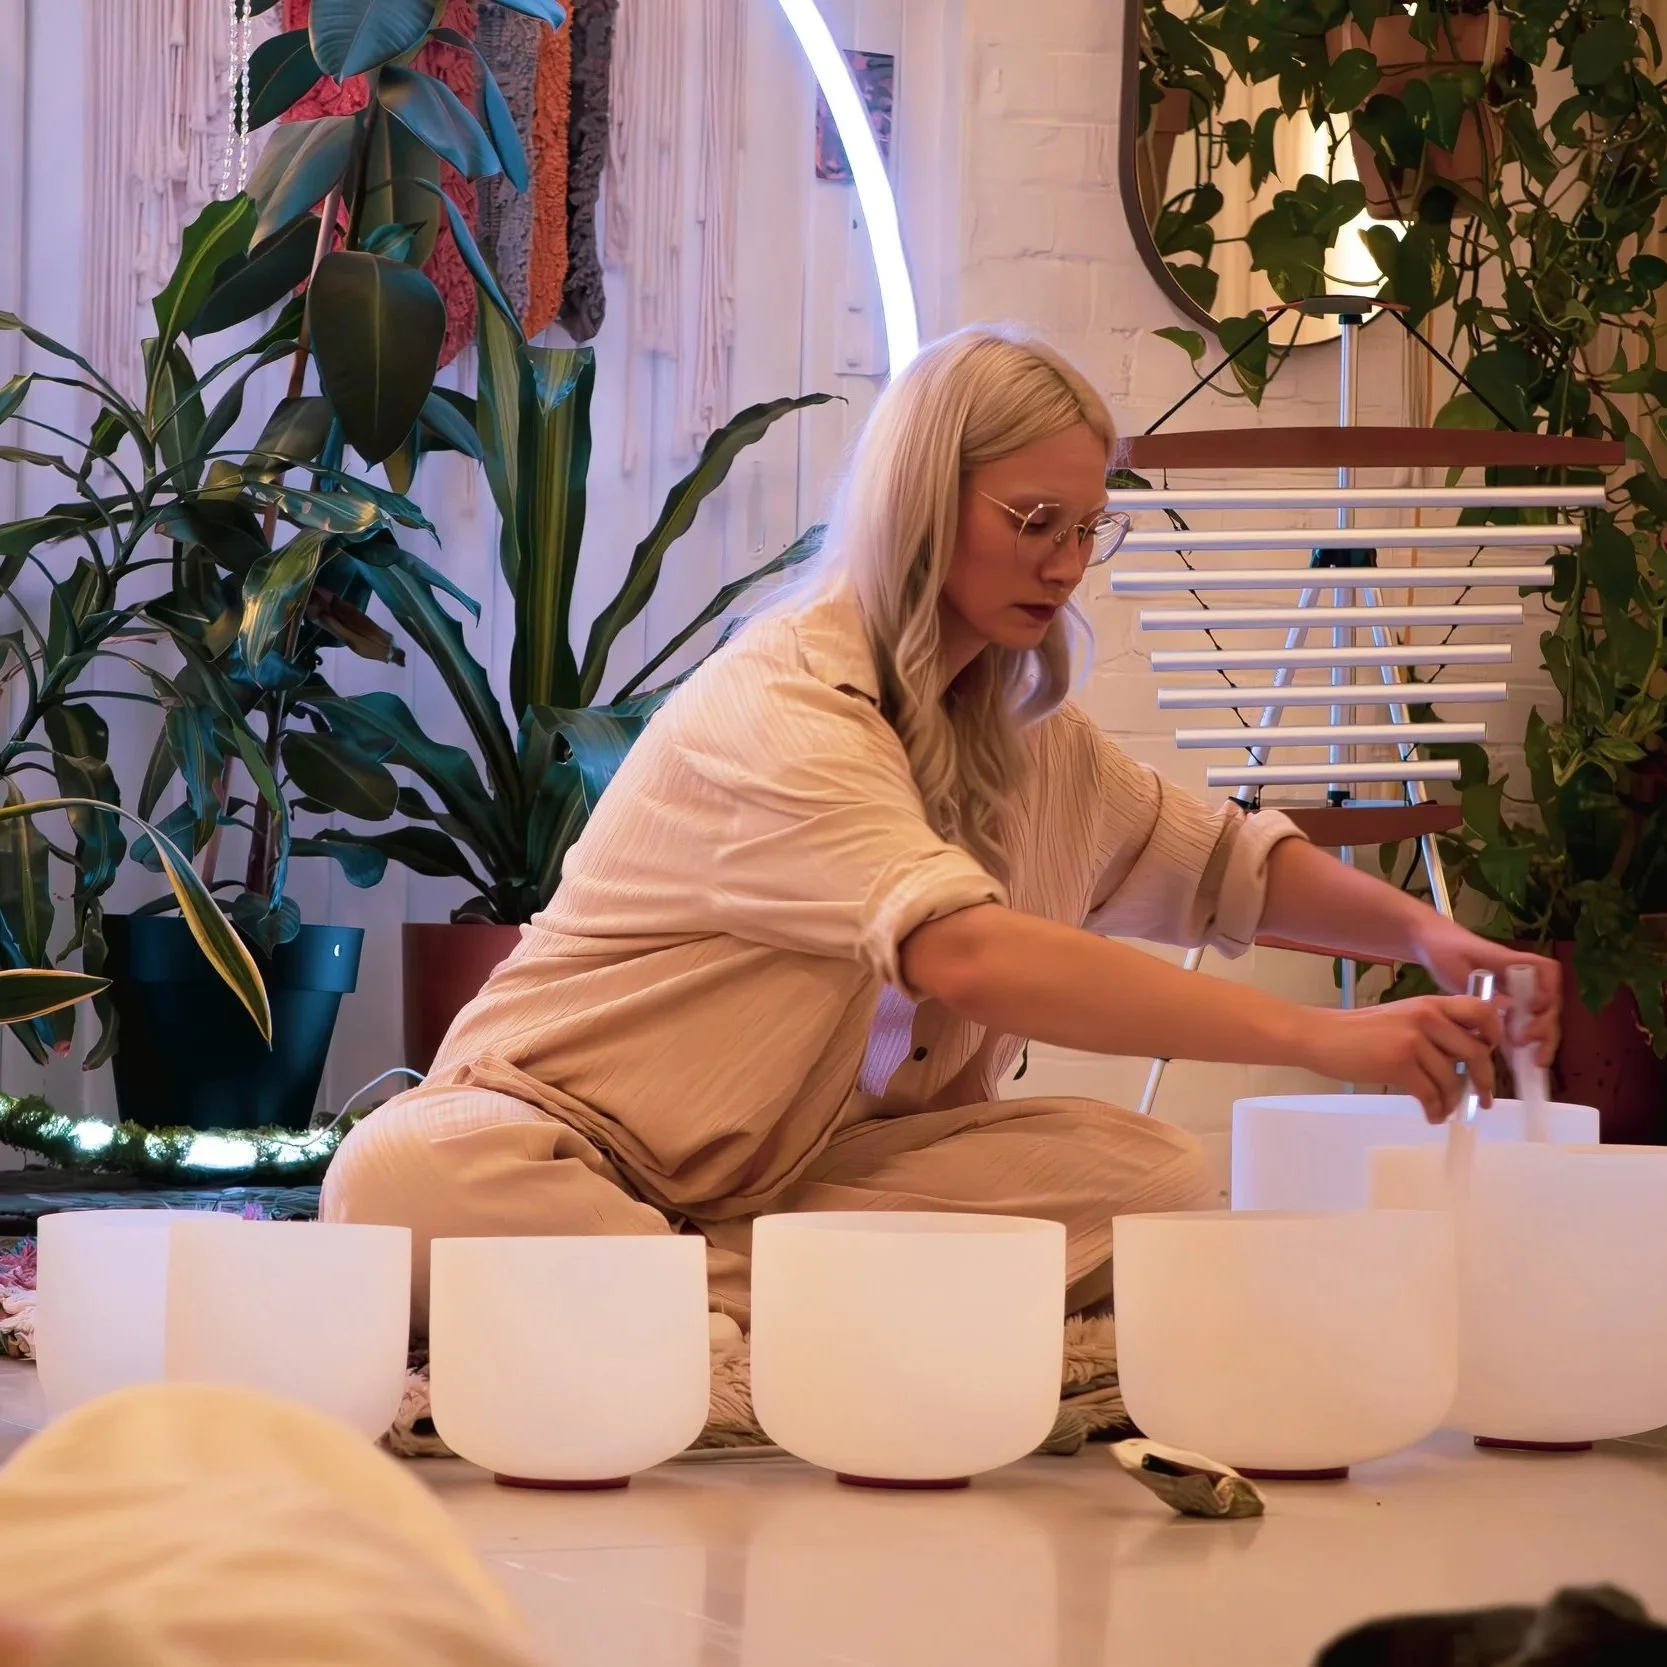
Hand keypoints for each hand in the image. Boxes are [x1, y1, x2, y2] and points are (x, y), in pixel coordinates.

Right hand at [1301, 995, 1503, 1122]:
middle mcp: (1426, 1016)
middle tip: (1484, 1099)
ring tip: (1444, 1110)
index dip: (1494, 1034)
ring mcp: (1413, 1040)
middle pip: (1476, 1051)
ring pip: (1452, 1080)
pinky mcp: (1399, 1063)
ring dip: (1452, 1102)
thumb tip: (1467, 1055)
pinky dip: (1435, 1110)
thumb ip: (1433, 1027)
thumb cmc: (1358, 1031)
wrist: (1321, 1036)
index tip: (1489, 1054)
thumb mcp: (1401, 1017)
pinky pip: (1430, 1094)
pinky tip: (1431, 1115)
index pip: (1481, 1010)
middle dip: (1484, 1081)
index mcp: (1430, 1003)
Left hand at [1411, 917, 1561, 1066]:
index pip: (1547, 972)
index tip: (1535, 1010)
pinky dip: (1525, 1043)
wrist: (1433, 947)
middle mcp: (1522, 978)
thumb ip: (1480, 986)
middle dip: (1545, 1027)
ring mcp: (1516, 993)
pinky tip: (1522, 1063)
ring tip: (1535, 1063)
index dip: (1548, 992)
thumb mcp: (1458, 967)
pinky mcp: (1506, 1007)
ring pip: (1539, 1017)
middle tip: (1532, 1049)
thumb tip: (1506, 1005)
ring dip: (1541, 1040)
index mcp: (1514, 962)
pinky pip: (1523, 1025)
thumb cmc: (1446, 951)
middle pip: (1548, 1002)